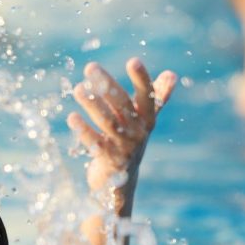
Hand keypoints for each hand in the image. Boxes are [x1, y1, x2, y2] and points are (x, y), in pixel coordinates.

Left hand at [66, 58, 175, 196]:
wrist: (122, 184)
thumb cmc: (131, 143)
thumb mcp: (145, 122)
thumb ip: (157, 98)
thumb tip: (172, 74)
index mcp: (148, 120)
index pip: (148, 96)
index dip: (142, 79)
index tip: (133, 60)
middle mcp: (138, 133)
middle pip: (122, 105)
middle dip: (106, 85)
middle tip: (90, 67)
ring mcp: (124, 148)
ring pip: (107, 122)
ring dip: (92, 104)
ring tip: (78, 88)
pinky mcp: (109, 161)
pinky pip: (95, 143)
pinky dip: (84, 131)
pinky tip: (72, 117)